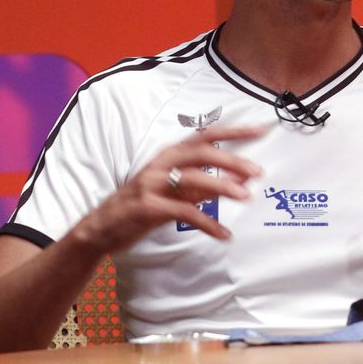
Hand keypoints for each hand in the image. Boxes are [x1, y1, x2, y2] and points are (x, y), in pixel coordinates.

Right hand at [67, 123, 266, 251]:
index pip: (205, 136)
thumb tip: (244, 178)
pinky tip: (224, 234)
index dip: (234, 131)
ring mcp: (151, 184)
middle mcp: (160, 164)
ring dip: (222, 186)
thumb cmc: (145, 206)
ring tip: (246, 197)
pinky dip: (207, 223)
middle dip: (232, 159)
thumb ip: (208, 185)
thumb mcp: (178, 192)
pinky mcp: (147, 207)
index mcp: (169, 155)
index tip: (261, 128)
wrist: (101, 228)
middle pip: (201, 153)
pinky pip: (183, 212)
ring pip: (193, 179)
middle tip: (258, 170)